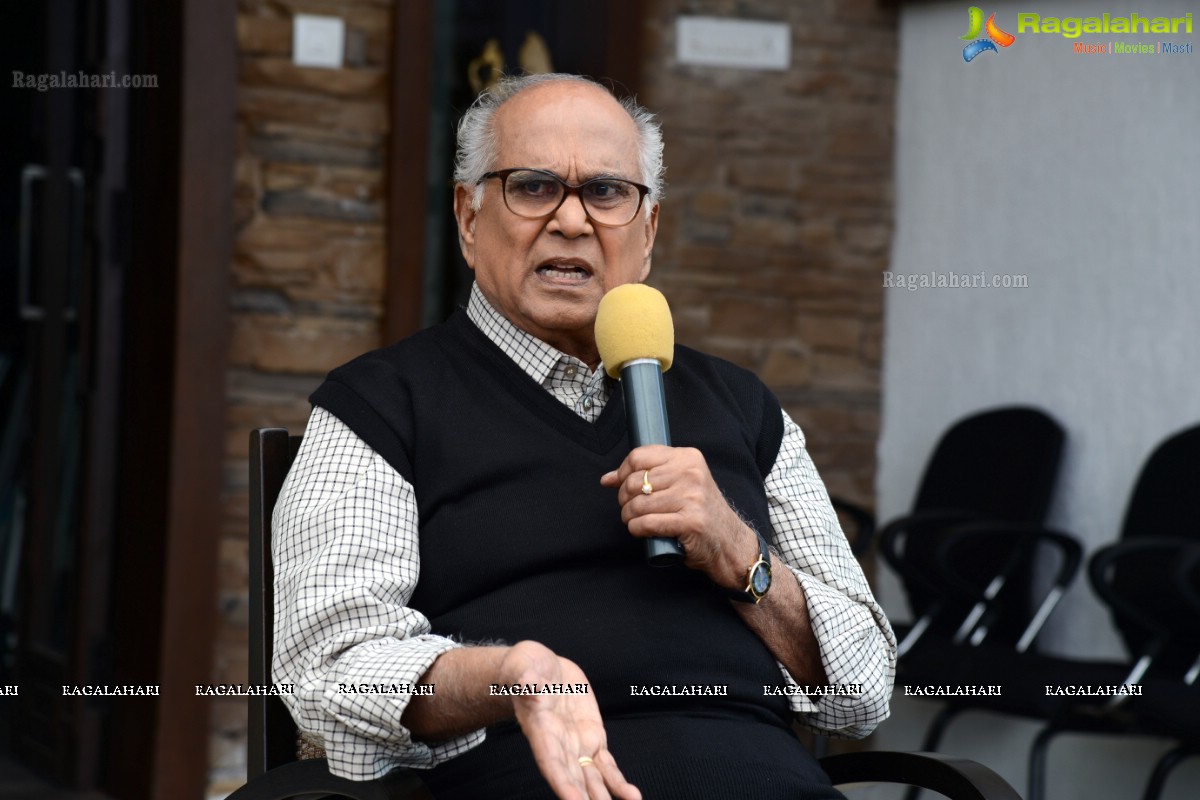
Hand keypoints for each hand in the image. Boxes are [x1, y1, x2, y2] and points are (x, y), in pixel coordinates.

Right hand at [500, 641, 640, 799]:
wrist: (542, 668)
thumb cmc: (524, 668)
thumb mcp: (522, 667)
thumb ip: (525, 679)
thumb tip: (528, 685)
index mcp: (540, 730)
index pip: (551, 761)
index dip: (562, 782)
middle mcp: (559, 745)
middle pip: (573, 778)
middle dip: (585, 798)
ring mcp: (577, 745)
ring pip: (593, 779)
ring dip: (605, 796)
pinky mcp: (593, 739)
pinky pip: (607, 766)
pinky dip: (618, 783)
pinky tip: (632, 797)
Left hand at [600, 445, 758, 589]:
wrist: (729, 542)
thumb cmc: (699, 512)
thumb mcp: (679, 484)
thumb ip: (647, 476)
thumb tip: (607, 479)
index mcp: (688, 458)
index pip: (639, 456)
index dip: (622, 473)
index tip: (621, 485)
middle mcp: (691, 474)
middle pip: (635, 481)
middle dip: (624, 499)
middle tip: (629, 508)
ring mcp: (692, 498)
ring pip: (638, 504)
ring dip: (629, 517)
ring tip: (634, 521)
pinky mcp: (690, 522)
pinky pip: (647, 523)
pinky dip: (637, 529)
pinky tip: (641, 530)